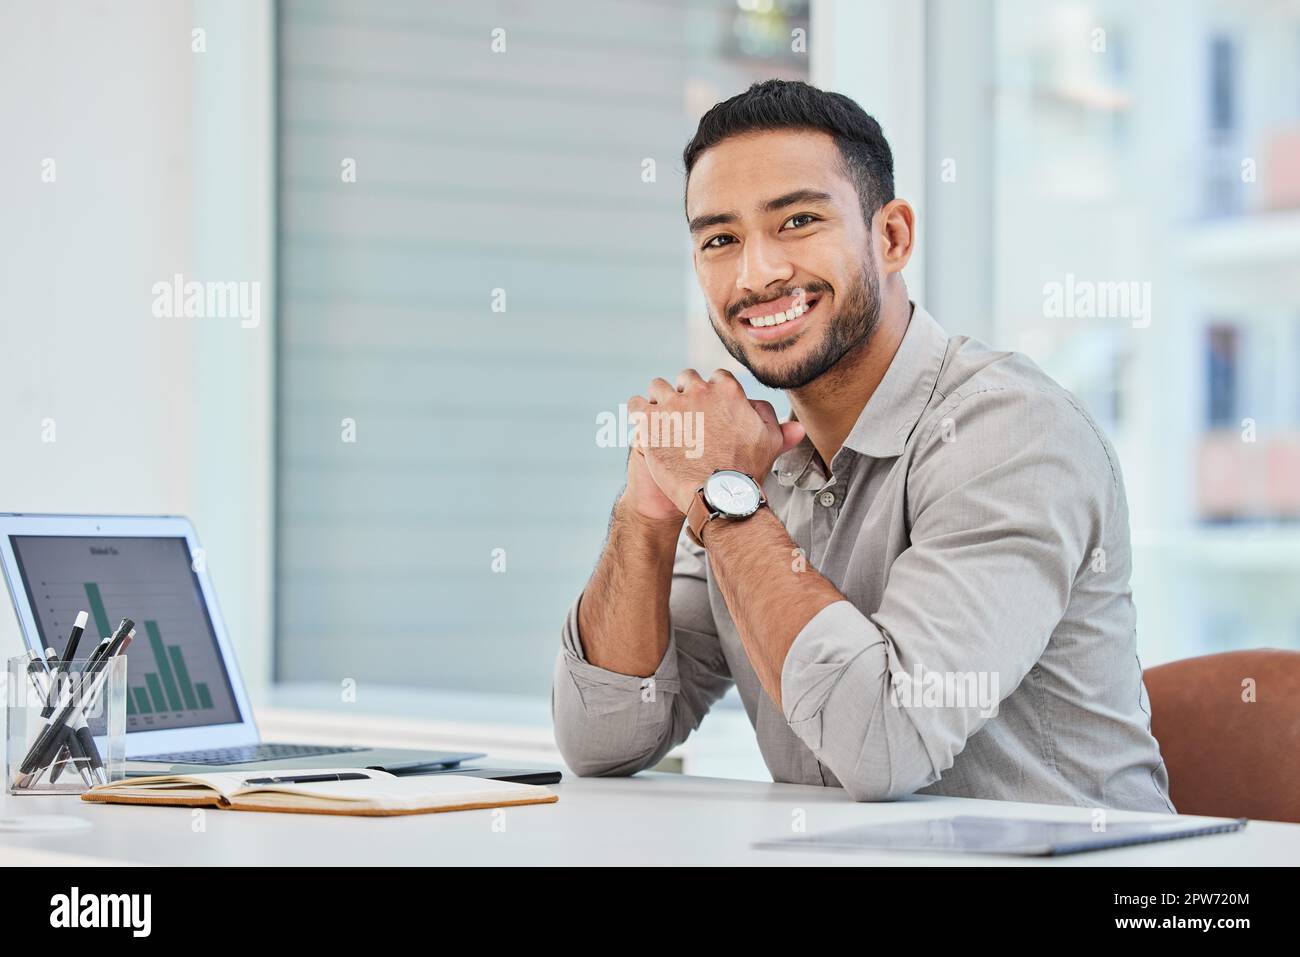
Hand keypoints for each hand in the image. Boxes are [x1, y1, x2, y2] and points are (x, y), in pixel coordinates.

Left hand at [628, 369, 805, 513]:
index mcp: (727, 390)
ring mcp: (672, 404)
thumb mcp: (769, 444)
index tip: (708, 409)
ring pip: (658, 387)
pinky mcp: (650, 422)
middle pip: (685, 378)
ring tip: (662, 419)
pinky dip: (639, 412)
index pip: (715, 378)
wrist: (718, 496)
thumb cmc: (745, 472)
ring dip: (659, 400)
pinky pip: (636, 405)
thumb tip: (795, 426)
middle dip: (684, 393)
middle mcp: (698, 390)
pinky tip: (644, 425)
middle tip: (685, 415)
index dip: (711, 394)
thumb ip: (778, 427)